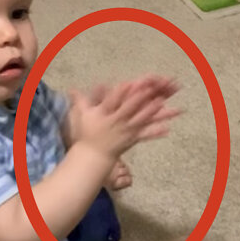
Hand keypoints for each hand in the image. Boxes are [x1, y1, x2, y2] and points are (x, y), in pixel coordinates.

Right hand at [66, 75, 182, 159]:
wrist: (92, 156)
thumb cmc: (87, 134)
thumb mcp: (82, 116)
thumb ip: (80, 101)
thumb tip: (72, 89)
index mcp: (105, 115)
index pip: (112, 101)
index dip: (120, 92)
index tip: (128, 83)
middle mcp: (116, 122)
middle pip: (129, 109)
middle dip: (139, 99)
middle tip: (150, 89)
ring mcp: (125, 132)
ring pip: (140, 120)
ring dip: (150, 112)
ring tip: (162, 103)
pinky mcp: (132, 140)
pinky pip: (145, 136)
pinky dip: (155, 133)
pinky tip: (167, 129)